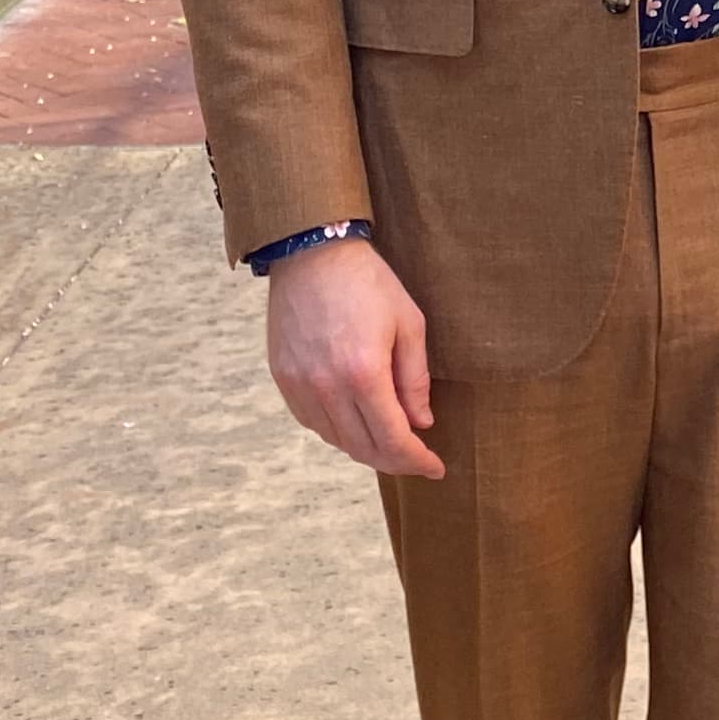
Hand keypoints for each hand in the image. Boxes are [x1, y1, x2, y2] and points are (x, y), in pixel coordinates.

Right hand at [266, 237, 442, 478]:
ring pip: (336, 440)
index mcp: (364, 373)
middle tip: (417, 459)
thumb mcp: (409, 324)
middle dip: (396, 461)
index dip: (417, 460)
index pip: (393, 439)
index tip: (436, 467)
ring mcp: (300, 384)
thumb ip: (415, 380)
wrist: (311, 252)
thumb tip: (421, 423)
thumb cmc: (368, 283)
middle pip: (364, 448)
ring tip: (389, 441)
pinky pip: (312, 422)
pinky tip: (355, 422)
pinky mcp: (282, 378)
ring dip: (366, 448)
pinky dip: (337, 431)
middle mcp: (327, 386)